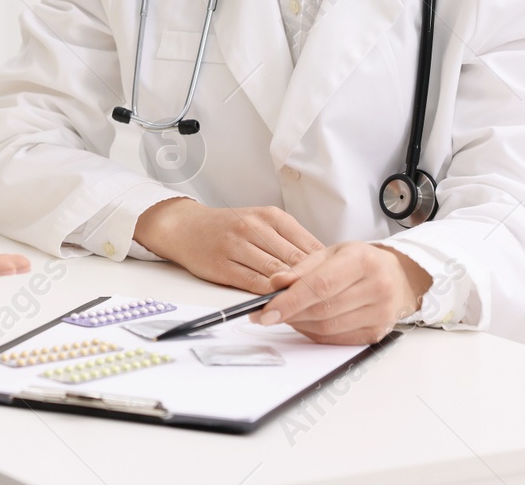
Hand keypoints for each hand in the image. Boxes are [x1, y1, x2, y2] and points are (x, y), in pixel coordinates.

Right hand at [133, 198, 324, 293]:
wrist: (185, 226)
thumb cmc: (228, 227)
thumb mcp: (262, 223)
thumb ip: (290, 242)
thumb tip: (325, 266)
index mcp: (271, 216)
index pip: (310, 245)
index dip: (326, 269)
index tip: (339, 285)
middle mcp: (255, 227)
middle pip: (296, 261)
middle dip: (314, 283)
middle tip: (332, 302)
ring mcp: (237, 245)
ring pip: (276, 274)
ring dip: (294, 293)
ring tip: (311, 308)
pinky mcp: (222, 265)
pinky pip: (252, 284)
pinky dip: (269, 297)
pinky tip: (280, 306)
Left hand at [250, 242, 431, 344]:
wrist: (398, 277)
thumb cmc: (360, 262)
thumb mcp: (331, 253)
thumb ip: (302, 268)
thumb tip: (276, 283)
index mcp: (362, 261)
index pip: (320, 285)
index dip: (290, 300)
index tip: (265, 311)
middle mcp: (376, 288)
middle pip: (323, 309)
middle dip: (289, 314)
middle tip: (266, 314)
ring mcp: (380, 314)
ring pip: (328, 328)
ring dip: (299, 324)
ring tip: (285, 315)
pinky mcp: (377, 333)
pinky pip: (336, 339)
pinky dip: (314, 333)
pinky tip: (304, 323)